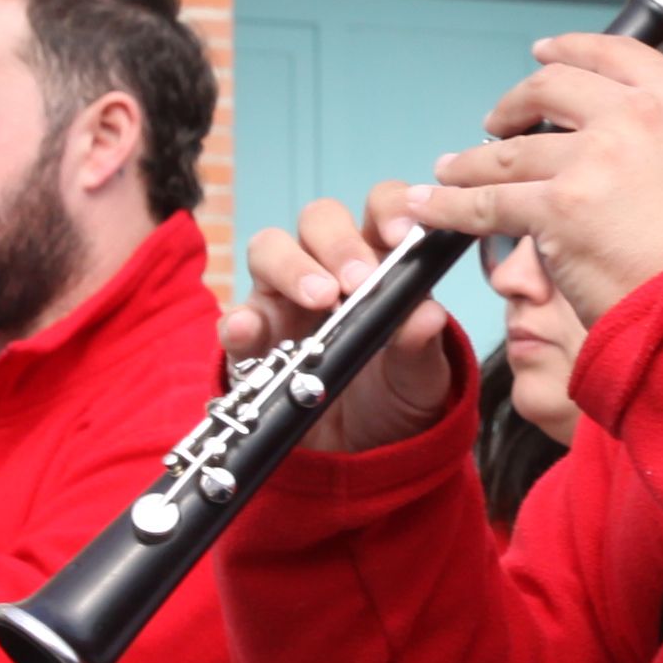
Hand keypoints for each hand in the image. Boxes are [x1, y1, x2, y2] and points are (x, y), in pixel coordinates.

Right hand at [222, 186, 460, 454]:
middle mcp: (325, 267)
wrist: (364, 453)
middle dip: (338, 243)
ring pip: (269, 249)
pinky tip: (248, 331)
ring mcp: (282, 299)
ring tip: (319, 300)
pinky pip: (235, 320)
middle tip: (358, 281)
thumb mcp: (420, 377)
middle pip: (319, 220)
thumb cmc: (396, 394)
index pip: (380, 208)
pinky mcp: (251, 341)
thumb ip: (421, 345)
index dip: (390, 208)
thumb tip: (427, 314)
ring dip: (292, 267)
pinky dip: (238, 322)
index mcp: (378, 260)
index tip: (403, 234)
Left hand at [410, 34, 662, 325]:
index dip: (568, 50)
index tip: (541, 53)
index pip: (612, 52)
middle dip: (513, 104)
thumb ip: (659, 143)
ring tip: (449, 170)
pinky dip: (451, 205)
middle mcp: (635, 116)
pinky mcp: (558, 208)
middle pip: (550, 87)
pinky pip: (487, 203)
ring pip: (508, 152)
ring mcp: (593, 159)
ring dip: (470, 162)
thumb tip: (606, 139)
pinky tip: (433, 206)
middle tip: (495, 122)